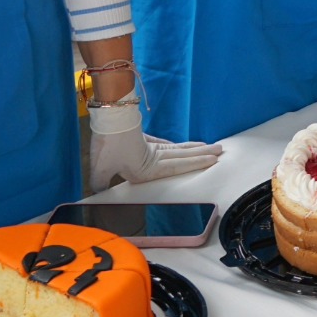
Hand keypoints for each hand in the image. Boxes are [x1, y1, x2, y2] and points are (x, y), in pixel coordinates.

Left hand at [87, 102, 221, 191]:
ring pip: (177, 148)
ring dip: (194, 148)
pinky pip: (165, 144)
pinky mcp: (144, 138)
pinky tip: (178, 146)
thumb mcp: (100, 170)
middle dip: (202, 154)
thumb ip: (101, 184)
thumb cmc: (107, 147)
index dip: (196, 164)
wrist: (109, 121)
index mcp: (148, 168)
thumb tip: (96, 194)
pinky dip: (175, 145)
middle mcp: (154, 157)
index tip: (212, 160)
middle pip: (183, 156)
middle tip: (220, 151)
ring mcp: (151, 146)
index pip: (178, 167)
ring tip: (209, 147)